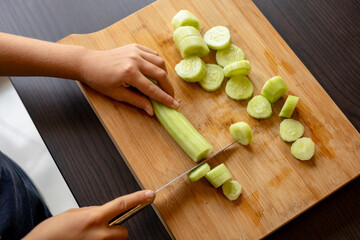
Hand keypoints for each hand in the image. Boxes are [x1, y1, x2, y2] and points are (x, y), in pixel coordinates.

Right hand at [23, 190, 154, 239]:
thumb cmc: (51, 232)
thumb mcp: (74, 213)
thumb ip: (92, 212)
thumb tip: (103, 214)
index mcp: (94, 218)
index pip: (123, 204)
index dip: (139, 198)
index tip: (150, 195)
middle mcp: (99, 234)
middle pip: (123, 231)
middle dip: (117, 228)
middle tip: (103, 228)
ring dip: (107, 238)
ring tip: (89, 236)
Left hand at [79, 44, 178, 114]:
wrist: (89, 63)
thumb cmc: (100, 81)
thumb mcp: (117, 94)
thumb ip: (137, 101)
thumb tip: (152, 111)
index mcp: (129, 74)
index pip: (152, 89)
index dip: (165, 99)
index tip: (174, 105)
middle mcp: (135, 60)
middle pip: (160, 74)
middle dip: (168, 87)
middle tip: (171, 96)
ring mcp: (135, 51)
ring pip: (159, 62)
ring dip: (164, 74)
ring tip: (163, 84)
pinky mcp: (135, 46)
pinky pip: (153, 54)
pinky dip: (157, 63)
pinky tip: (156, 71)